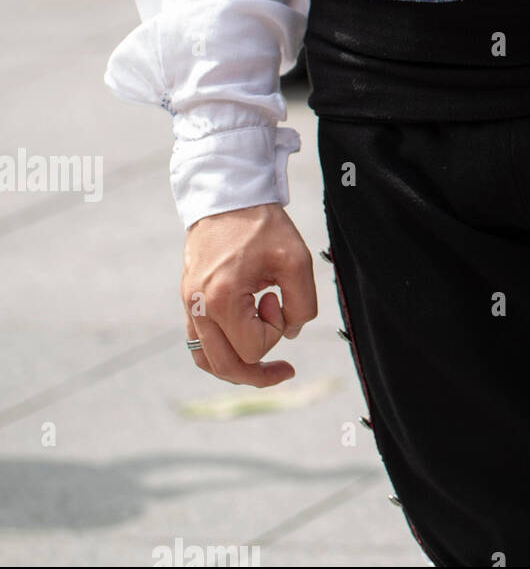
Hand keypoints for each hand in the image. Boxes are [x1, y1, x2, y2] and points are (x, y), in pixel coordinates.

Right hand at [182, 203, 317, 386]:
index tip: (277, 297)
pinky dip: (222, 350)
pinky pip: (199, 342)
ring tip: (264, 362)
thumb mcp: (297, 261)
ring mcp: (189, 305)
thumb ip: (302, 304)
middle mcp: (198, 307)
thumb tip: (290, 334)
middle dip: (259, 373)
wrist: (227, 195)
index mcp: (221, 299)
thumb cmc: (263, 226)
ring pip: (207, 360)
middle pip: (224, 366)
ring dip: (237, 366)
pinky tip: (244, 341)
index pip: (251, 347)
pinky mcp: (190, 299)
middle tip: (286, 371)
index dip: (276, 331)